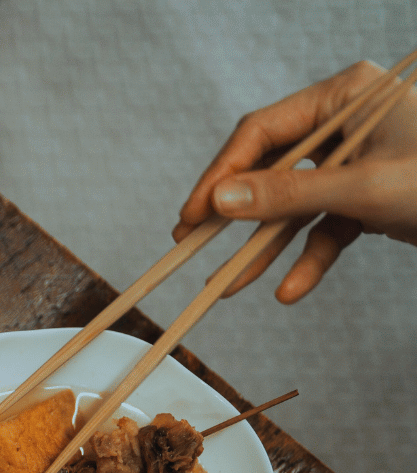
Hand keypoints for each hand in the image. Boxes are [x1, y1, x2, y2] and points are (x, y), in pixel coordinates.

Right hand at [174, 60, 416, 302]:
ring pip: (294, 206)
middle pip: (271, 170)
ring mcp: (355, 163)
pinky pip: (325, 230)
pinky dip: (309, 260)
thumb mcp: (363, 188)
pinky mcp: (367, 199)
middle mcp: (345, 124)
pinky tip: (291, 290)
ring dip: (265, 248)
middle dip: (238, 216)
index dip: (221, 174)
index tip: (192, 215)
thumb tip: (219, 202)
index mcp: (345, 95)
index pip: (262, 132)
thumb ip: (288, 193)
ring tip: (230, 283)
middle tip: (191, 243)